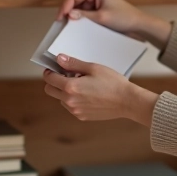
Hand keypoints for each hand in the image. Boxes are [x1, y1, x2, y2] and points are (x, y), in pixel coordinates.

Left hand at [43, 54, 157, 125]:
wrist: (126, 101)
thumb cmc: (113, 83)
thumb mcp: (93, 68)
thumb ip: (73, 64)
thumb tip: (59, 59)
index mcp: (71, 87)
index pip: (49, 79)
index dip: (49, 72)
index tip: (53, 68)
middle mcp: (70, 100)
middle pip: (50, 91)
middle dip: (54, 82)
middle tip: (66, 75)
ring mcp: (75, 110)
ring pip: (60, 100)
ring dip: (64, 92)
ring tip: (82, 85)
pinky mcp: (82, 116)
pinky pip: (71, 107)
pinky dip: (74, 100)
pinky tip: (88, 94)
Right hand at [56, 0, 170, 48]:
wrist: (138, 24)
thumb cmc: (124, 17)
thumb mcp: (102, 17)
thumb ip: (84, 16)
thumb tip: (68, 15)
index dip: (64, 7)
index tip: (60, 19)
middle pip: (73, 2)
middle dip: (67, 12)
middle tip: (60, 25)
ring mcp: (95, 1)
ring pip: (77, 9)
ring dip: (73, 17)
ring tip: (67, 28)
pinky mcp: (97, 9)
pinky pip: (84, 14)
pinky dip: (79, 20)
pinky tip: (76, 28)